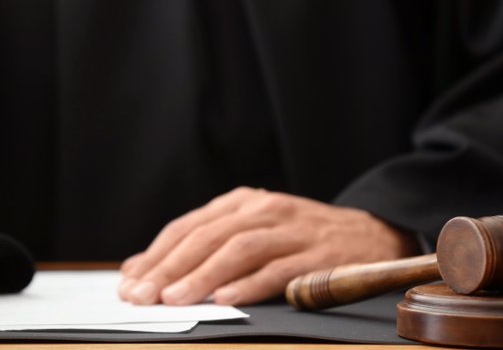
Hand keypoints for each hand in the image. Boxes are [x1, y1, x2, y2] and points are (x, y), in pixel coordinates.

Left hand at [118, 187, 418, 305]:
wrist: (374, 233)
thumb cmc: (301, 238)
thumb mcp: (250, 231)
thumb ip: (200, 246)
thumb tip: (138, 268)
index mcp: (241, 203)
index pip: (188, 227)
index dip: (156, 254)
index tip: (129, 282)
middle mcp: (263, 210)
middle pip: (207, 237)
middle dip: (169, 267)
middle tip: (142, 295)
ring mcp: (291, 230)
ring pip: (237, 249)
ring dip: (202, 275)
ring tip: (174, 299)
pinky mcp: (318, 255)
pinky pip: (279, 269)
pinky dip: (250, 284)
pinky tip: (226, 299)